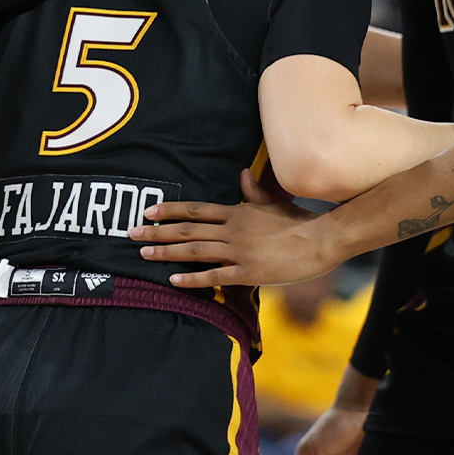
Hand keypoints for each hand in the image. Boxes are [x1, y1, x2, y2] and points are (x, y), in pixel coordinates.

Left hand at [130, 170, 338, 287]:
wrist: (322, 239)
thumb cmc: (299, 221)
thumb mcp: (273, 203)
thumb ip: (253, 192)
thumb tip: (241, 174)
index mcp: (237, 212)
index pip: (195, 210)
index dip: (170, 211)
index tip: (148, 212)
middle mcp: (233, 229)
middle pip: (188, 230)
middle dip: (157, 233)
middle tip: (131, 235)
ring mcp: (239, 251)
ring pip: (195, 251)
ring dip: (167, 253)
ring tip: (144, 254)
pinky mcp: (249, 272)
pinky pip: (215, 276)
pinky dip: (192, 278)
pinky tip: (173, 280)